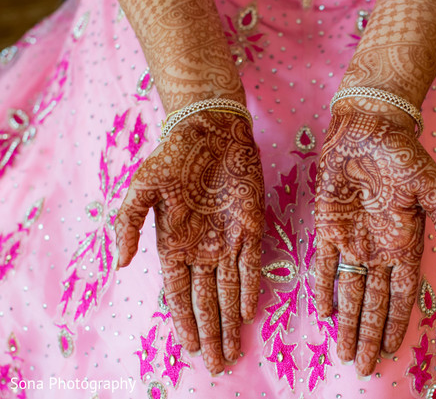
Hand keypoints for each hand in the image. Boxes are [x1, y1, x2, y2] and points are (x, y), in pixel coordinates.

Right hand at [115, 111, 263, 375]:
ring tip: (233, 351)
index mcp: (173, 245)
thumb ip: (128, 224)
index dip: (185, 322)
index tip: (191, 348)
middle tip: (218, 365)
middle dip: (211, 333)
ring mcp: (227, 241)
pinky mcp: (250, 228)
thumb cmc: (173, 158)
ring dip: (230, 321)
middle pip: (206, 301)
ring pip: (229, 291)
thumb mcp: (141, 188)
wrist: (209, 131)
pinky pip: (251, 266)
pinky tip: (247, 314)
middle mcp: (201, 250)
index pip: (179, 294)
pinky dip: (249, 290)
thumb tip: (124, 264)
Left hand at [314, 101, 435, 376]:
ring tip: (344, 350)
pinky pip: (323, 264)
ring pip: (349, 291)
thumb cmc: (404, 155)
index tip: (391, 351)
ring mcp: (352, 239)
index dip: (396, 323)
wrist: (368, 127)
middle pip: (374, 302)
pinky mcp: (328, 226)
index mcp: (405, 243)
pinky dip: (323, 288)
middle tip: (362, 366)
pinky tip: (324, 312)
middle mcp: (378, 248)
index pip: (402, 295)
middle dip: (369, 334)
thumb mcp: (432, 189)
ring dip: (347, 321)